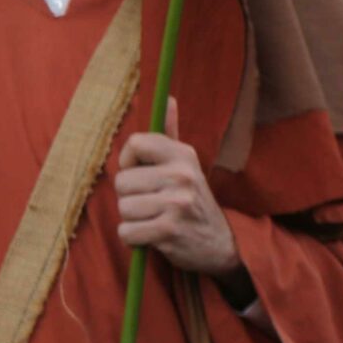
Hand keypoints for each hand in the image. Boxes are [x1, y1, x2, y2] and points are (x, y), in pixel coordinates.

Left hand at [114, 101, 241, 282]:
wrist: (219, 244)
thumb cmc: (192, 201)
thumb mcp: (187, 165)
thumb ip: (170, 134)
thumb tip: (168, 99)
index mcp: (183, 155)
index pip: (136, 143)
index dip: (128, 162)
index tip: (140, 173)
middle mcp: (182, 175)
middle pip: (122, 181)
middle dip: (130, 197)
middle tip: (152, 204)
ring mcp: (177, 203)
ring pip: (123, 208)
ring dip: (133, 220)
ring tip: (154, 219)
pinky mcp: (169, 231)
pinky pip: (127, 232)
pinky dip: (135, 239)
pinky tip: (153, 236)